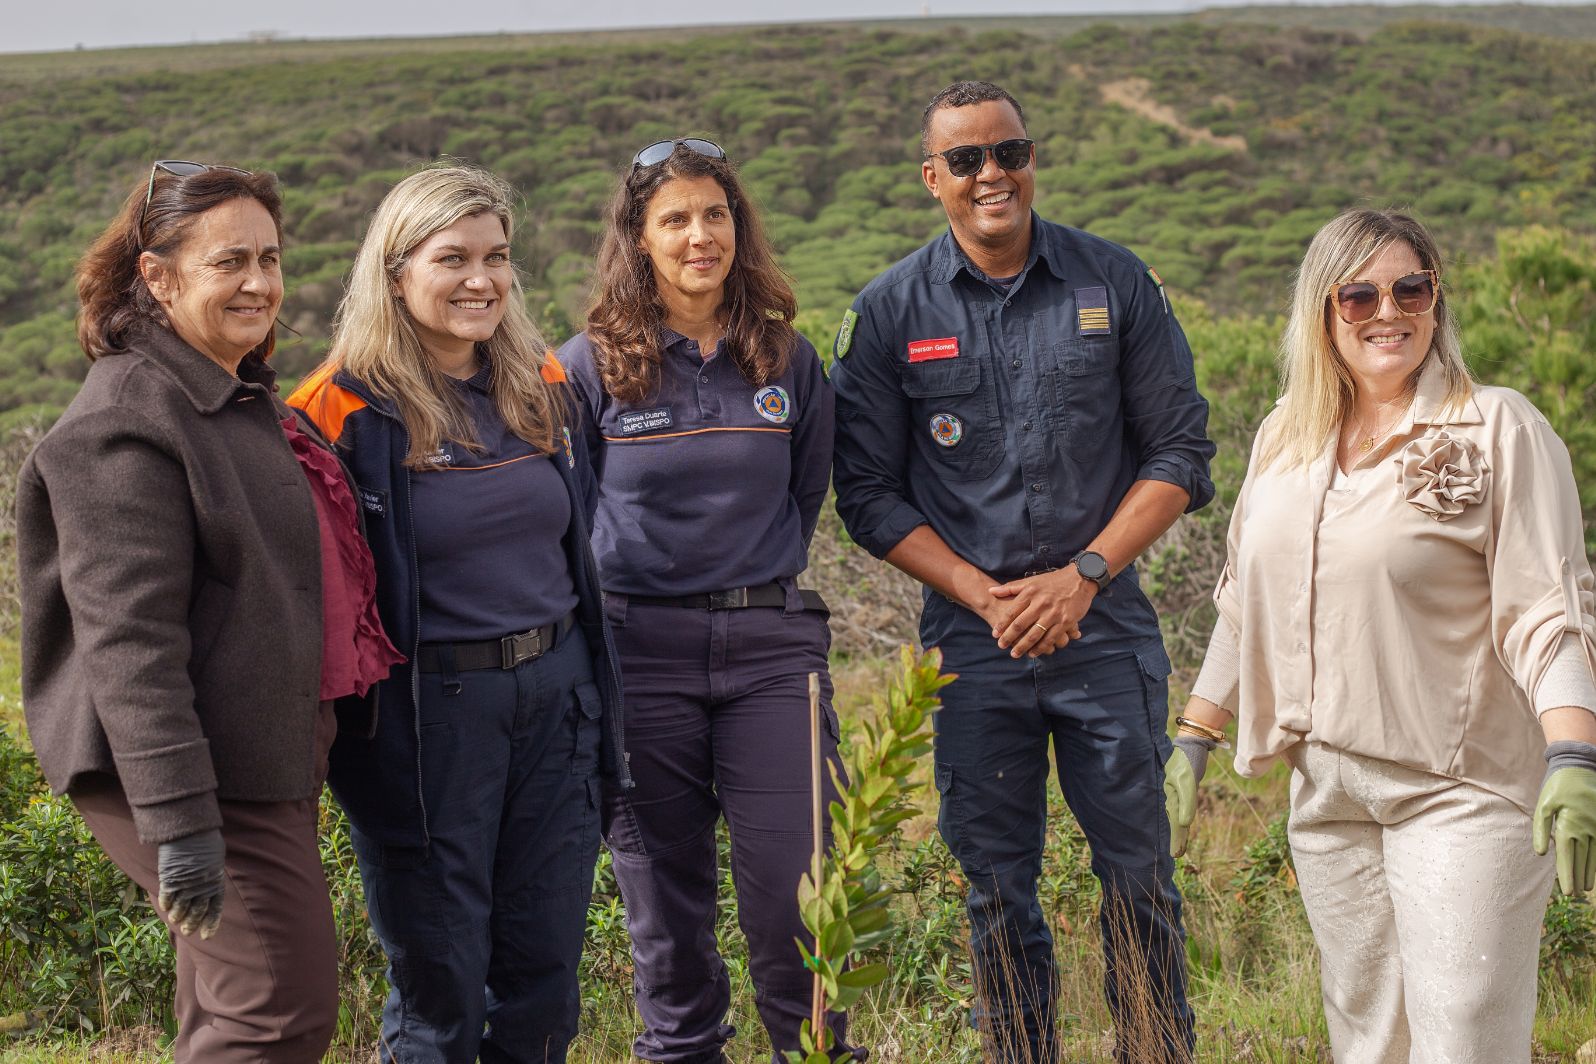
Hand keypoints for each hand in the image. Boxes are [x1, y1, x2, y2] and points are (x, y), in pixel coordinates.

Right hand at [157, 829, 225, 938]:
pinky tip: (164, 908)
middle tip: (186, 932)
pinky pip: (167, 896)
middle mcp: (202, 887)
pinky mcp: (171, 880)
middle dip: (191, 923)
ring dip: (177, 916)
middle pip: (197, 911)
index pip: (215, 908)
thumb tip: (210, 885)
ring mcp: (186, 885)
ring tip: (174, 921)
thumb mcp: (215, 860)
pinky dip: (166, 903)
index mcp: (216, 882)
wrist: (191, 832)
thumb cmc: (206, 842)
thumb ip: (212, 875)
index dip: (210, 923)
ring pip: (181, 907)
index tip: (206, 937)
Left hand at [987, 568, 1094, 658]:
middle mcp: (1040, 604)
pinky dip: (1041, 648)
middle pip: (1020, 625)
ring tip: (1014, 654)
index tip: (995, 634)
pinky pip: (1051, 638)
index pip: (1012, 612)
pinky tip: (1033, 653)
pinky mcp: (1065, 622)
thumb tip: (991, 591)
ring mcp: (1053, 614)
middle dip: (1009, 638)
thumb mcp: (1031, 581)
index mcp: (1030, 593)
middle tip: (1001, 646)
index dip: (1002, 624)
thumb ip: (1010, 588)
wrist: (1080, 579)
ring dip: (1023, 646)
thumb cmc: (1052, 581)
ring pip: (1034, 634)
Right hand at [1165, 737, 1211, 857]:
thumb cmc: (1187, 761)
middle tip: (1176, 855)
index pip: (1175, 824)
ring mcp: (1176, 793)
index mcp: (1172, 798)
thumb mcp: (1187, 781)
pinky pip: (1180, 808)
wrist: (1190, 744)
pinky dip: (1179, 818)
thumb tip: (1185, 823)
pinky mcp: (1182, 789)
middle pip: (1174, 822)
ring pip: (1176, 816)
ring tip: (1177, 845)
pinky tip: (1180, 822)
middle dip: (1175, 838)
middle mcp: (1172, 797)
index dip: (1176, 839)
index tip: (1175, 855)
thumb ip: (1186, 803)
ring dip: (1177, 830)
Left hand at [1533, 765, 1595, 894]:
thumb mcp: (1543, 804)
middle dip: (1578, 878)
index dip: (1567, 875)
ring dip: (1589, 872)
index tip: (1567, 892)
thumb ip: (1541, 829)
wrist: (1579, 766)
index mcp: (1567, 826)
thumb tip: (1541, 853)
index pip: (1567, 857)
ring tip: (1586, 887)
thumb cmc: (1557, 786)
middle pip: (1581, 860)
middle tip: (1575, 895)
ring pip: (1594, 855)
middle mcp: (1585, 829)